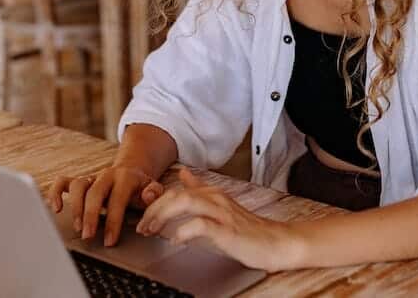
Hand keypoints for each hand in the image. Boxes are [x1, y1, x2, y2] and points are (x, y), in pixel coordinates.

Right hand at [49, 164, 165, 246]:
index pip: (117, 199)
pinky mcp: (80, 181)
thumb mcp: (153, 189)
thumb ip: (154, 193)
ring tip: (78, 227)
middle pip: (94, 192)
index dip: (113, 221)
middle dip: (90, 215)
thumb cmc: (141, 188)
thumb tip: (148, 196)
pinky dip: (56, 193)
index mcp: (126, 177)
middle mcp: (106, 175)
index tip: (110, 241)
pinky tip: (56, 208)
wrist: (131, 173)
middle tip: (89, 236)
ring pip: (78, 186)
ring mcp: (92, 177)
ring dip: (76, 208)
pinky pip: (63, 182)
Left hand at [135, 169, 304, 271]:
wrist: (275, 243)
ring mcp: (221, 212)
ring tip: (152, 230)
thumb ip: (200, 191)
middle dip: (153, 210)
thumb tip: (184, 175)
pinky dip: (184, 231)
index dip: (155, 203)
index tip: (143, 217)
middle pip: (175, 194)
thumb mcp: (217, 207)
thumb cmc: (245, 230)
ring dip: (163, 216)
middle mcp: (215, 198)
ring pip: (185, 202)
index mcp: (210, 193)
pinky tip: (176, 240)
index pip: (175, 190)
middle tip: (142, 227)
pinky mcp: (227, 230)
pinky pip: (201, 225)